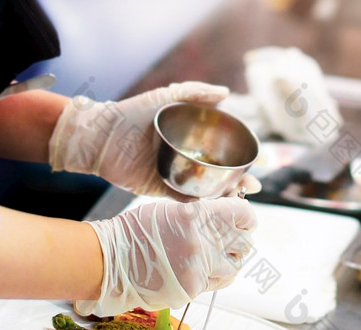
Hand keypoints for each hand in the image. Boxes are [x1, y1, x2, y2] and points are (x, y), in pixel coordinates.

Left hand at [49, 82, 259, 198]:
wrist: (100, 135)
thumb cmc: (130, 112)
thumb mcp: (164, 96)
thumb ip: (194, 92)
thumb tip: (227, 93)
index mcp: (191, 136)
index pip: (224, 147)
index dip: (244, 154)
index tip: (261, 159)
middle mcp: (186, 157)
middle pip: (220, 171)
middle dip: (240, 180)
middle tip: (252, 186)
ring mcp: (175, 174)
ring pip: (206, 188)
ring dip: (224, 195)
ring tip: (238, 198)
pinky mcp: (160, 189)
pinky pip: (184, 199)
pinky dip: (199, 205)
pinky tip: (213, 206)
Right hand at [75, 197, 256, 315]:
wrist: (109, 262)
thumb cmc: (133, 232)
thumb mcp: (168, 211)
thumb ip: (199, 214)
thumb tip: (222, 216)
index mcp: (196, 216)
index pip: (242, 214)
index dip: (246, 217)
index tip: (245, 220)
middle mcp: (202, 243)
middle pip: (244, 243)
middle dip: (240, 241)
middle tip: (232, 240)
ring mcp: (198, 269)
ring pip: (234, 268)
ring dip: (229, 262)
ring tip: (217, 259)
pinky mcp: (192, 290)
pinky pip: (215, 284)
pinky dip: (212, 278)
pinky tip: (199, 271)